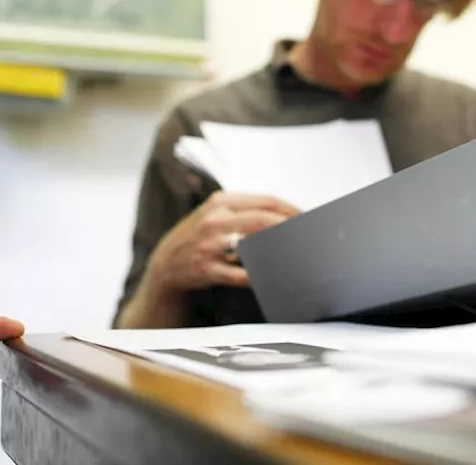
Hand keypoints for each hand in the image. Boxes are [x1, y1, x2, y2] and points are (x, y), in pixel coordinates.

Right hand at [145, 192, 299, 294]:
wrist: (166, 264)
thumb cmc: (197, 237)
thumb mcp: (215, 213)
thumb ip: (244, 209)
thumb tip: (283, 213)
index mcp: (221, 201)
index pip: (266, 200)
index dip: (292, 209)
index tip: (308, 217)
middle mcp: (216, 219)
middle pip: (264, 219)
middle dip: (292, 226)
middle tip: (309, 235)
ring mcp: (211, 245)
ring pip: (255, 244)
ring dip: (280, 249)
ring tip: (298, 253)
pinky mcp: (208, 268)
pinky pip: (241, 273)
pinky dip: (261, 275)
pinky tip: (275, 275)